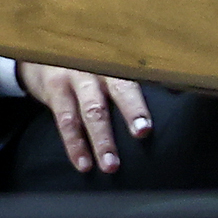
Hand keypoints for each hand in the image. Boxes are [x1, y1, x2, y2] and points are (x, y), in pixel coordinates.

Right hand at [18, 62, 154, 174]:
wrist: (41, 51)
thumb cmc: (84, 64)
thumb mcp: (105, 63)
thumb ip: (132, 78)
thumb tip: (176, 94)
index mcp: (115, 63)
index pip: (134, 80)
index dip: (141, 100)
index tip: (148, 123)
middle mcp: (96, 68)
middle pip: (115, 89)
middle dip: (129, 112)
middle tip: (142, 133)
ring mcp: (73, 77)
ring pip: (89, 110)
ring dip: (100, 139)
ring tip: (110, 165)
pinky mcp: (53, 90)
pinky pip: (64, 121)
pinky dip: (74, 145)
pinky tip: (83, 163)